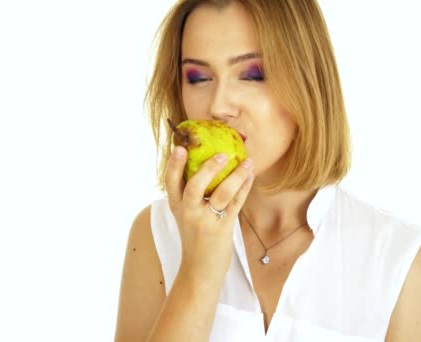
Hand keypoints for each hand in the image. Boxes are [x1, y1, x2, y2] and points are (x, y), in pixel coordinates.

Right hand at [164, 146, 254, 283]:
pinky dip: (244, 187)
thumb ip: (190, 197)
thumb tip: (206, 167)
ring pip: (221, 193)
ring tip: (246, 162)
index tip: (180, 147)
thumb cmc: (195, 240)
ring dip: (236, 176)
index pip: (170, 182)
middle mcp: (188, 213)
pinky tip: (250, 175)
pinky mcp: (222, 229)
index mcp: (177, 207)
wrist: (199, 271)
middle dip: (208, 168)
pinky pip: (236, 203)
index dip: (174, 164)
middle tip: (222, 154)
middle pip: (194, 186)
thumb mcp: (186, 217)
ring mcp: (205, 221)